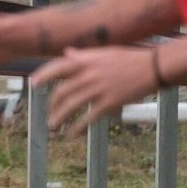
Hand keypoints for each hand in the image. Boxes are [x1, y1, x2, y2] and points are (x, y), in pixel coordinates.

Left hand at [33, 46, 157, 133]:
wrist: (153, 67)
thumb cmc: (129, 58)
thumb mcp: (104, 53)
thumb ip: (83, 55)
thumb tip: (67, 53)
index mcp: (86, 60)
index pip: (56, 67)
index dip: (42, 76)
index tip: (33, 84)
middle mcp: (88, 74)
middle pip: (61, 91)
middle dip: (53, 105)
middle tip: (50, 114)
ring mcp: (98, 88)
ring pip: (71, 106)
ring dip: (59, 118)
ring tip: (54, 126)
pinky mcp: (109, 102)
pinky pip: (87, 118)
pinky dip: (77, 128)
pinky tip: (71, 134)